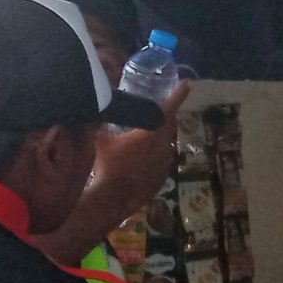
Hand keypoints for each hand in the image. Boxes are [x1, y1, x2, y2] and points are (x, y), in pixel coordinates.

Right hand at [90, 82, 191, 221]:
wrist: (113, 199)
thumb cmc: (108, 164)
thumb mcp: (102, 139)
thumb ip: (102, 122)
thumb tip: (94, 108)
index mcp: (152, 132)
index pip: (169, 107)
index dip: (179, 94)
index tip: (187, 83)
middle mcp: (164, 146)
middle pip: (168, 126)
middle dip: (162, 117)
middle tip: (155, 110)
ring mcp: (165, 163)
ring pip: (164, 144)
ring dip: (156, 138)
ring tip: (142, 136)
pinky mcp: (161, 177)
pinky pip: (160, 160)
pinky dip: (153, 156)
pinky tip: (139, 159)